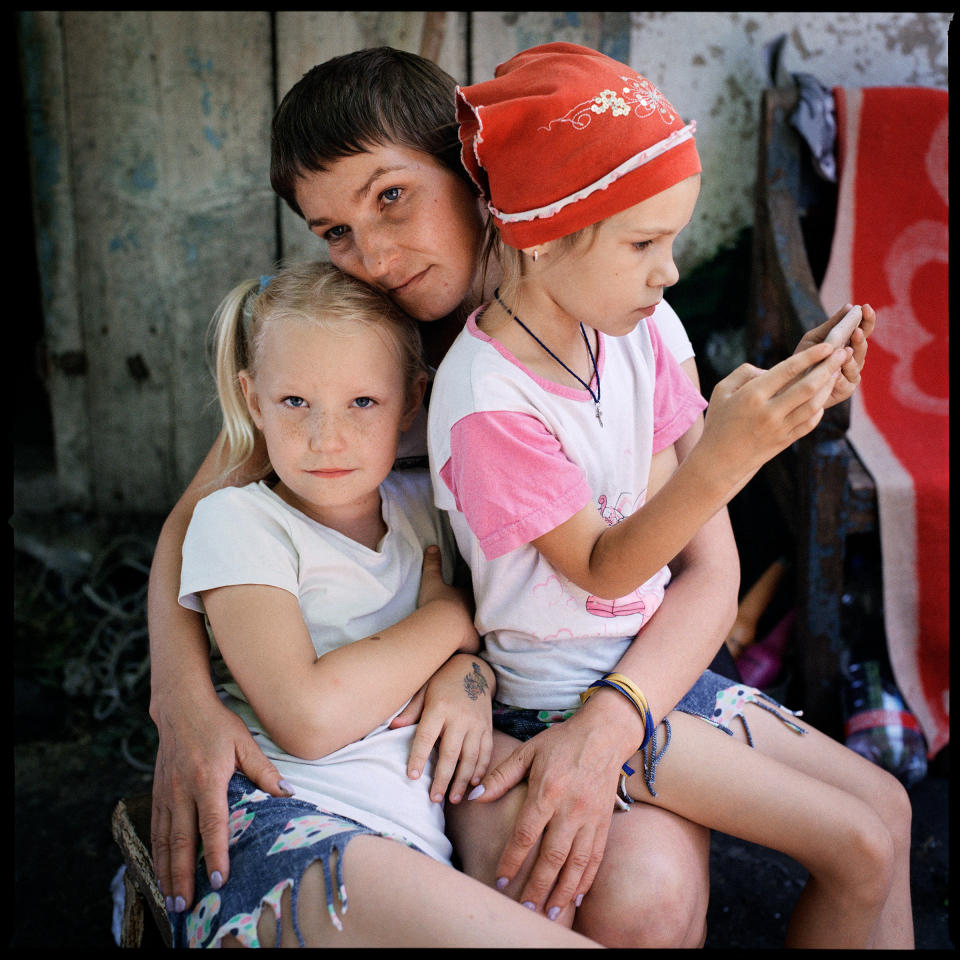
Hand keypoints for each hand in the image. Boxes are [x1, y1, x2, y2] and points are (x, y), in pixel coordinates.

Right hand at [150, 694, 288, 909]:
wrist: (180, 706)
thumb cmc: (217, 724)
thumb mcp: (245, 742)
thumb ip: (263, 771)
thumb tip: (288, 792)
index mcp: (207, 778)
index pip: (212, 823)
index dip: (214, 852)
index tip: (218, 879)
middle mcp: (182, 789)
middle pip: (180, 840)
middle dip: (182, 875)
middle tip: (185, 906)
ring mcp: (166, 792)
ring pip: (163, 839)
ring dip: (166, 872)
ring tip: (171, 900)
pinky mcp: (158, 792)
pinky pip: (155, 828)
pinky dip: (156, 854)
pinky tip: (160, 871)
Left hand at [390, 654, 494, 803]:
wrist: (473, 669)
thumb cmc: (441, 681)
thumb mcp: (423, 689)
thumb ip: (411, 710)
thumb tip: (393, 727)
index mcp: (440, 707)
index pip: (427, 736)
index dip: (419, 757)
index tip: (412, 777)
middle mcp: (460, 717)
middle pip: (451, 753)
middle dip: (443, 778)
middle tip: (434, 798)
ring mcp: (476, 723)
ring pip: (471, 757)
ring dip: (462, 780)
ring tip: (452, 799)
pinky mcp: (487, 727)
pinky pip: (486, 752)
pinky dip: (480, 770)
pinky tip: (472, 785)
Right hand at [417, 545, 479, 652]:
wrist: (441, 627)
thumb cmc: (436, 603)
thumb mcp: (432, 580)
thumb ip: (433, 564)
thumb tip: (433, 546)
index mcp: (468, 595)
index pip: (474, 592)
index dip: (470, 594)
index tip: (466, 595)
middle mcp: (476, 610)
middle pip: (480, 609)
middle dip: (476, 611)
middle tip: (469, 614)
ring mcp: (477, 628)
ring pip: (479, 627)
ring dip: (475, 628)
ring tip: (469, 631)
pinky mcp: (475, 643)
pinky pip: (475, 643)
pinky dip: (471, 644)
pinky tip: (468, 646)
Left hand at [469, 699, 635, 916]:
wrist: (605, 733)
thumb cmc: (562, 741)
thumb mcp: (528, 751)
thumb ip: (502, 776)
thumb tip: (474, 796)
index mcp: (547, 791)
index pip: (527, 833)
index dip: (513, 859)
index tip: (501, 878)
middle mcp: (570, 808)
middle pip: (553, 855)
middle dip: (538, 885)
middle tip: (525, 905)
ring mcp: (590, 817)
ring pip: (577, 862)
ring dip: (563, 890)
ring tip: (550, 912)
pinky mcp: (605, 821)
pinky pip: (596, 857)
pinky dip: (587, 879)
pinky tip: (577, 896)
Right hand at [700, 340, 849, 489]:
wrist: (719, 461)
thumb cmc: (719, 421)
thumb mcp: (721, 390)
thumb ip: (744, 372)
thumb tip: (770, 369)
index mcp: (752, 395)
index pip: (788, 370)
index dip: (811, 356)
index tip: (828, 346)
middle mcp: (769, 412)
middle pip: (808, 386)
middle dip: (829, 367)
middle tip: (844, 353)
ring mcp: (780, 428)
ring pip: (814, 404)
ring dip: (829, 386)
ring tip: (836, 372)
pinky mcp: (785, 441)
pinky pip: (810, 422)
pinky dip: (820, 408)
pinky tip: (822, 397)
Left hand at [794, 302, 875, 407]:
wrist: (789, 383)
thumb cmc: (804, 358)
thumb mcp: (815, 338)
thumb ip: (831, 324)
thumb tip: (848, 306)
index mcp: (849, 344)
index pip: (863, 330)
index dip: (867, 320)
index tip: (865, 307)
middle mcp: (854, 359)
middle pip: (862, 348)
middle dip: (860, 339)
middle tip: (856, 331)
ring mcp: (850, 375)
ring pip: (856, 366)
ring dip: (852, 359)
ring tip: (847, 351)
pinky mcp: (845, 391)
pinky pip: (845, 383)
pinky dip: (841, 378)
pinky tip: (836, 372)